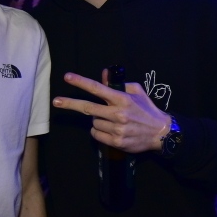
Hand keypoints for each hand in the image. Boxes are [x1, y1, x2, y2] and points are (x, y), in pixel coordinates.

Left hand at [53, 70, 170, 153]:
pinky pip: (96, 135)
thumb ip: (118, 83)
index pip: (97, 88)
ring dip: (96, 120)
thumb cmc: (147, 110)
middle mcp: (117, 113)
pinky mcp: (116, 142)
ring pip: (93, 123)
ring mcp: (116, 129)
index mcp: (122, 99)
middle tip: (56, 101)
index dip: (81, 82)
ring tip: (109, 120)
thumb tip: (103, 74)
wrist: (161, 133)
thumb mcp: (136, 92)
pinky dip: (99, 132)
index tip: (67, 77)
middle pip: (87, 108)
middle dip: (70, 103)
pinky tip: (109, 130)